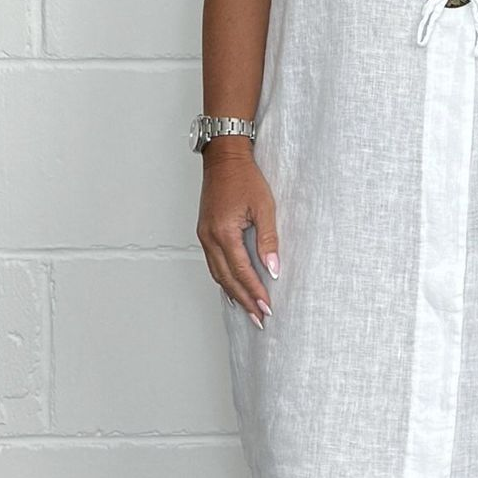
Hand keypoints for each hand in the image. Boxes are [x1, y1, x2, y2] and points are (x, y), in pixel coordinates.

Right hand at [196, 141, 278, 327]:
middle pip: (226, 279)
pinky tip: (233, 289)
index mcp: (223, 232)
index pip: (241, 271)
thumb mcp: (264, 207)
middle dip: (244, 300)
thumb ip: (268, 240)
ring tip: (249, 310)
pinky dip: (224, 279)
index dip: (255, 292)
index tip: (267, 307)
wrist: (224, 157)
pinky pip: (213, 263)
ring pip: (217, 274)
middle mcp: (209, 237)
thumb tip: (274, 269)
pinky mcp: (205, 233)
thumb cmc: (245, 177)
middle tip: (259, 319)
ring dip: (233, 294)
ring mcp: (204, 236)